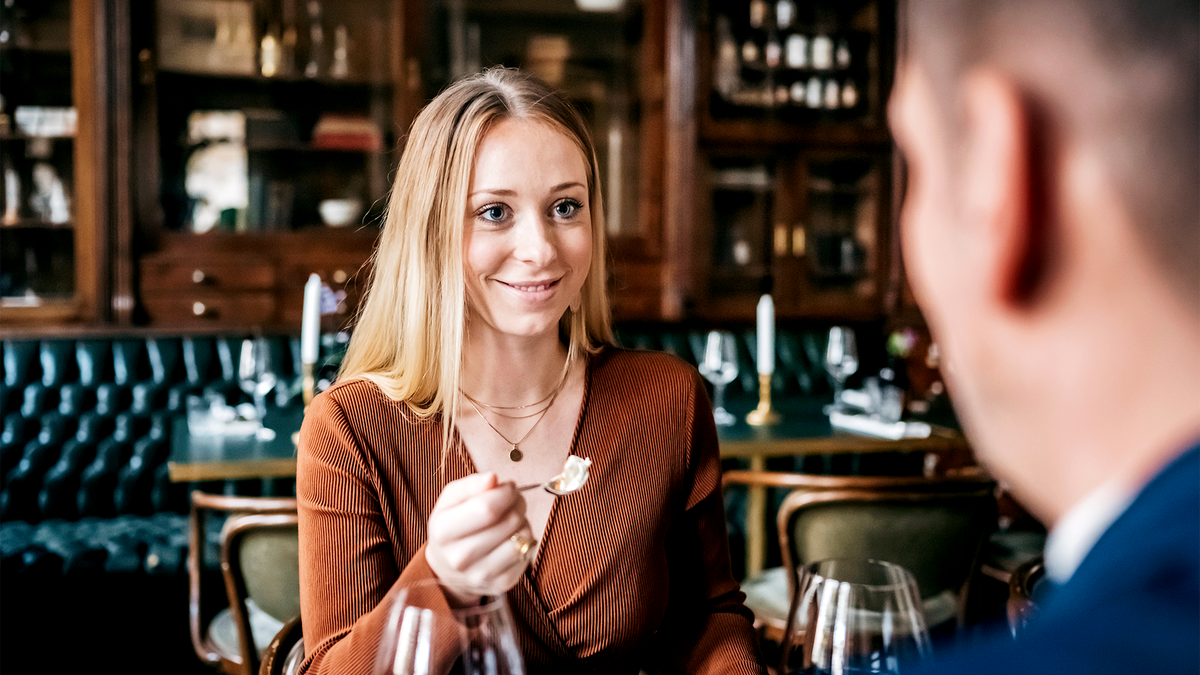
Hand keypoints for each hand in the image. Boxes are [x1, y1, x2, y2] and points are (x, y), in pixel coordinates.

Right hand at [424, 472, 534, 604]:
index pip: (487, 508)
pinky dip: (525, 541)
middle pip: (508, 521)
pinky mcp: (501, 584)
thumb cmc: (452, 525)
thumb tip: (493, 478)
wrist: (447, 567)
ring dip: (523, 522)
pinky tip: (512, 537)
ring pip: (522, 537)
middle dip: (517, 503)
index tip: (507, 487)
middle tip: (513, 500)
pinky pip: (528, 554)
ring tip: (511, 519)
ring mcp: (481, 575)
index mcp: (443, 531)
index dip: (505, 492)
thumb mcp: (451, 499)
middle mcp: (460, 558)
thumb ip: (472, 484)